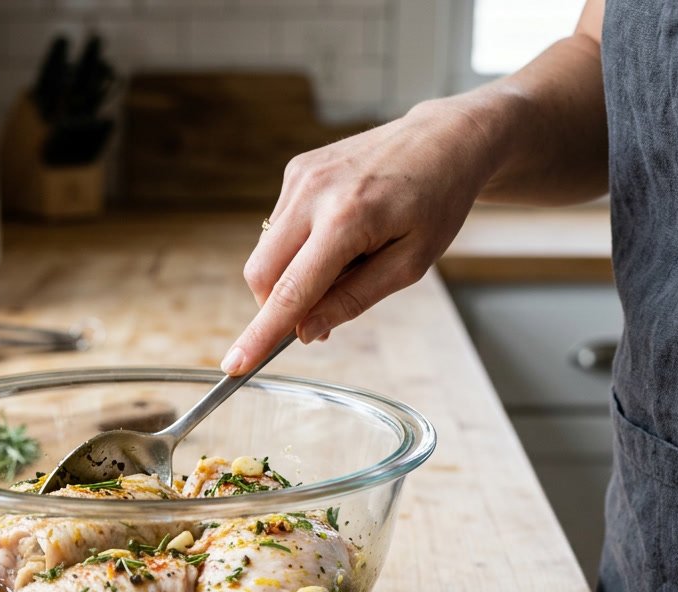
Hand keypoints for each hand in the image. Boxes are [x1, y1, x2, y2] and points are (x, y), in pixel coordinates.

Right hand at [220, 101, 499, 373]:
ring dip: (292, 274)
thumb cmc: (436, 203)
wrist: (444, 139)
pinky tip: (337, 233)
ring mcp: (300, 177)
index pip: (290, 291)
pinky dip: (298, 247)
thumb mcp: (410, 264)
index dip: (260, 334)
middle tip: (319, 314)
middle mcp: (314, 193)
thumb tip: (306, 331)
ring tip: (347, 259)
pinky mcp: (296, 170)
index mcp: (348, 220)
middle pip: (261, 273)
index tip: (233, 366)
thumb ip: (354, 299)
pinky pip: (278, 227)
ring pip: (266, 253)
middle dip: (277, 305)